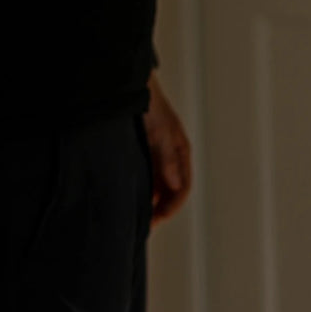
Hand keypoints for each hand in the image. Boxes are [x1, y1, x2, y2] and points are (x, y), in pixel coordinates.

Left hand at [142, 74, 191, 224]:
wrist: (128, 86)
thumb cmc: (148, 103)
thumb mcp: (159, 132)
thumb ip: (166, 158)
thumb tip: (175, 184)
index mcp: (181, 153)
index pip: (182, 189)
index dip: (171, 208)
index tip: (155, 221)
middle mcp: (171, 157)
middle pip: (170, 192)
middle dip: (160, 210)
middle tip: (144, 225)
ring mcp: (157, 156)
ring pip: (157, 187)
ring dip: (149, 202)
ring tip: (135, 215)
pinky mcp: (143, 154)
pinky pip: (145, 179)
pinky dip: (140, 191)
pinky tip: (128, 197)